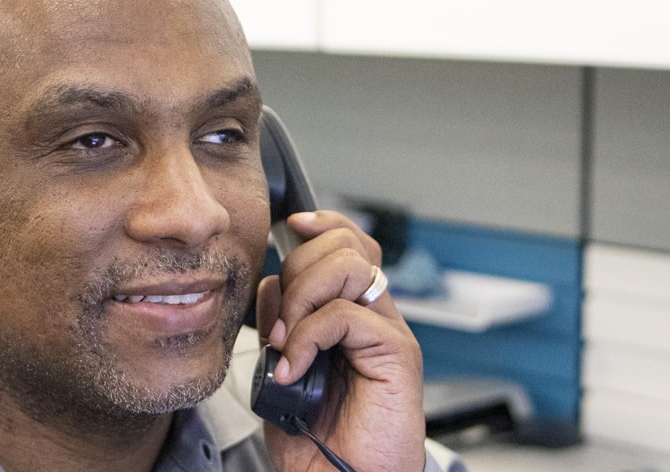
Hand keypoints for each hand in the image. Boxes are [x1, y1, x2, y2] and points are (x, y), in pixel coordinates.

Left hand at [256, 210, 424, 471]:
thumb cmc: (319, 443)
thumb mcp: (282, 370)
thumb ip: (282, 324)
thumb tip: (272, 284)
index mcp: (351, 316)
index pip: (347, 244)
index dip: (322, 226)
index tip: (290, 226)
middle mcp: (374, 318)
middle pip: (347, 246)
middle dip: (299, 269)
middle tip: (280, 322)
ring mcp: (388, 333)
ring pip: (349, 267)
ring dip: (302, 297)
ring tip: (287, 343)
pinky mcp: (396, 353)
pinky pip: (346, 315)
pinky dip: (307, 337)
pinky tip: (294, 368)